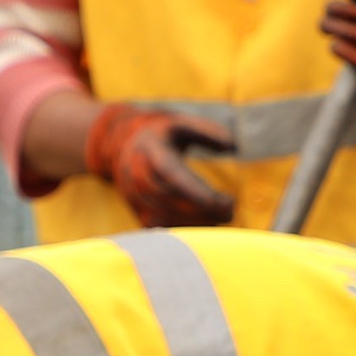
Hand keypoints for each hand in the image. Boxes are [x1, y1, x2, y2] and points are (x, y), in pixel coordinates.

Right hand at [85, 101, 237, 226]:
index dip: (197, 192)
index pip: (171, 174)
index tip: (226, 202)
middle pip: (171, 199)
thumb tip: (234, 145)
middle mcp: (137, 174)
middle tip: (231, 211)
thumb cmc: (162, 135)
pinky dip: (184, 231)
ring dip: (196, 223)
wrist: (122, 146)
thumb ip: (208, 132)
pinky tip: (205, 227)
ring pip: (166, 217)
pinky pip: (160, 228)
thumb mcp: (182, 123)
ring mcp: (135, 196)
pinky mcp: (138, 212)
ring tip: (222, 219)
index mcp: (150, 150)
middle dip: (204, 210)